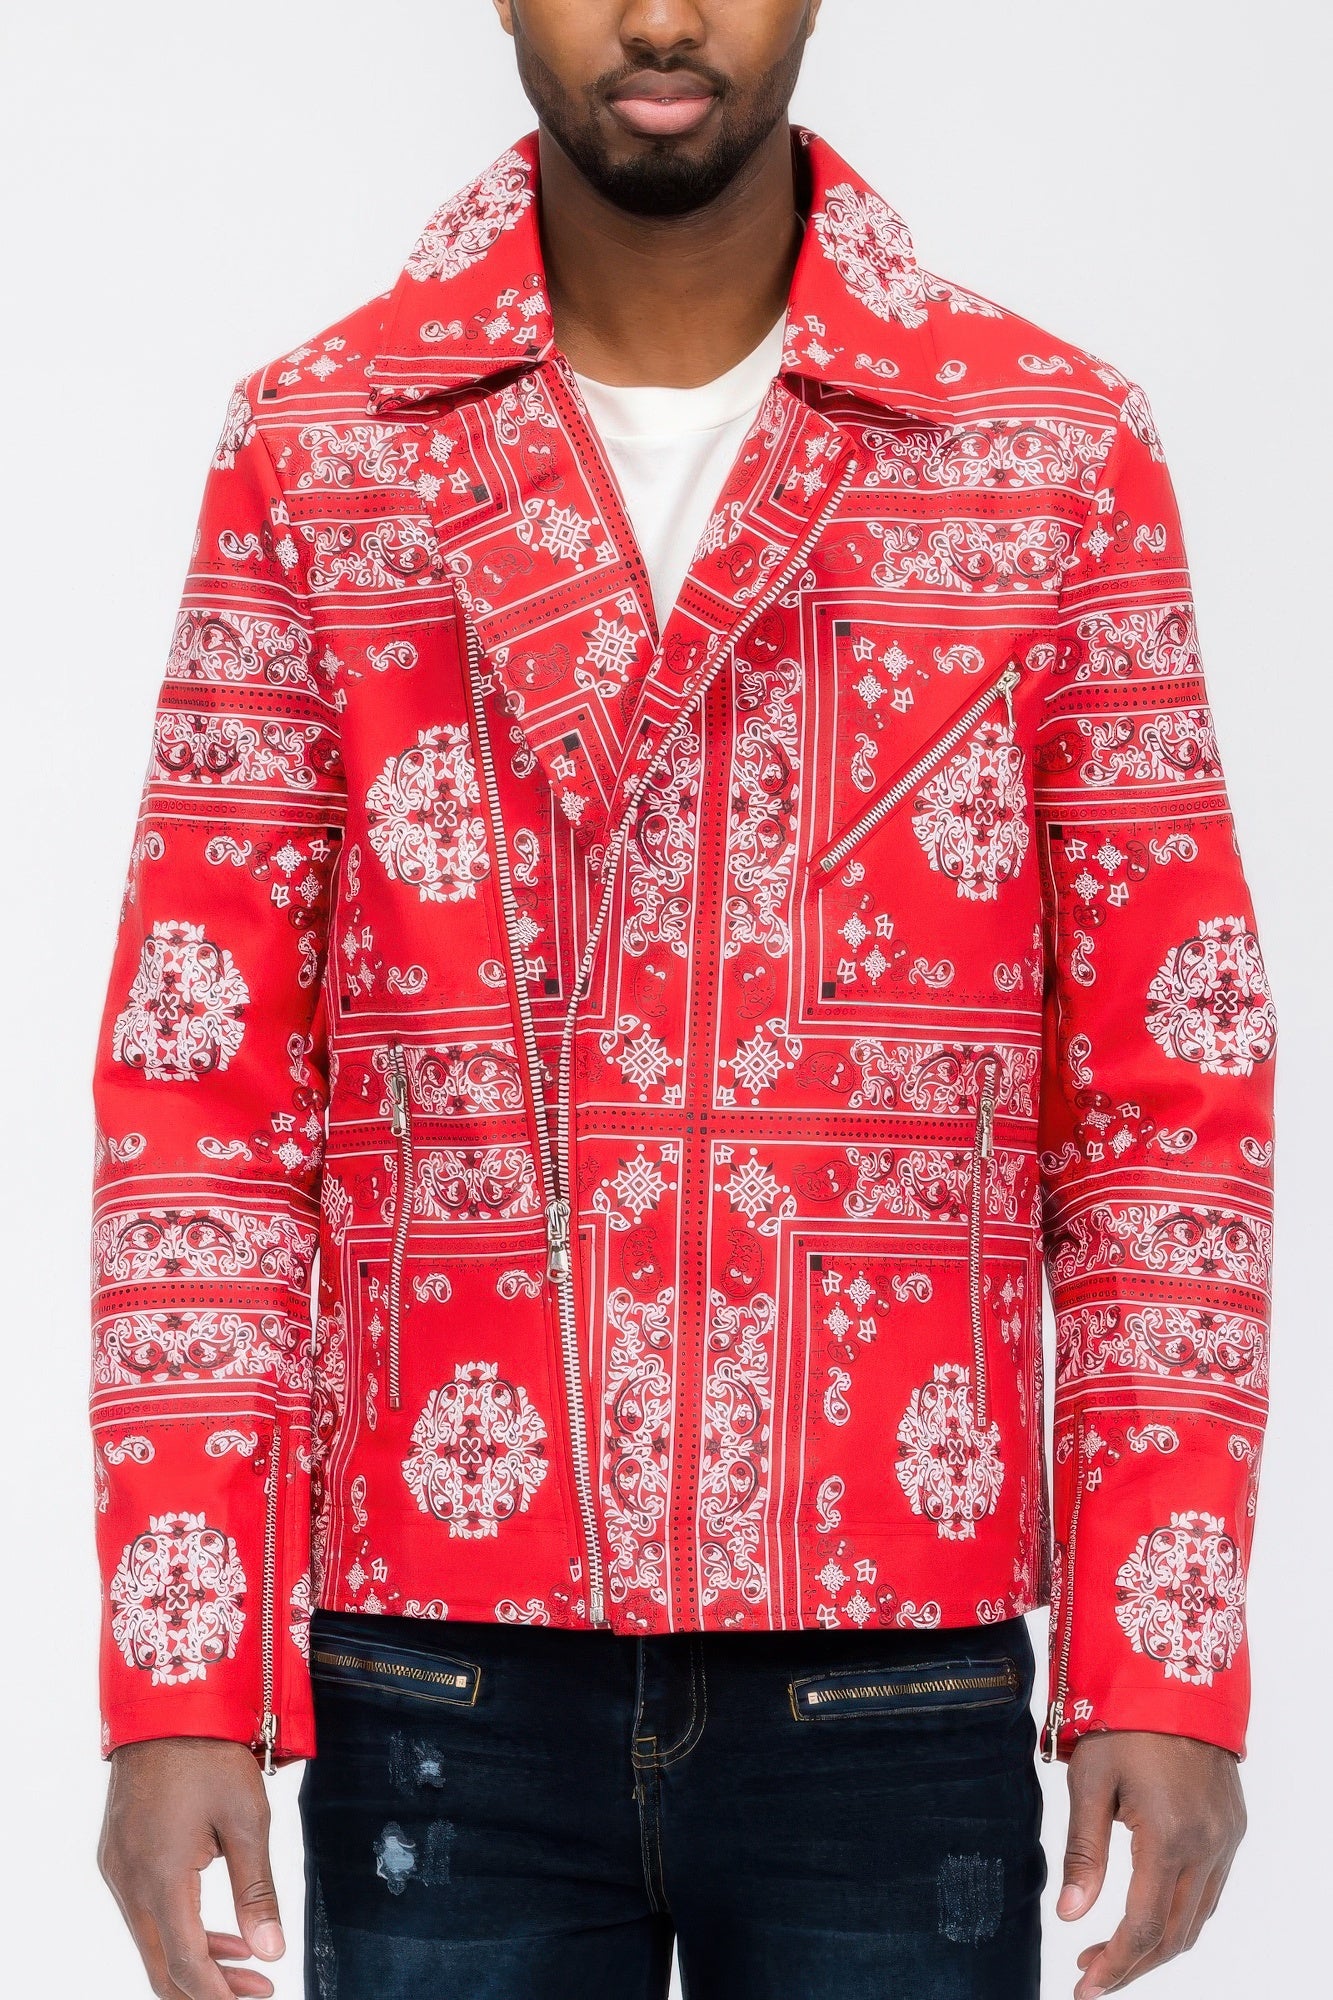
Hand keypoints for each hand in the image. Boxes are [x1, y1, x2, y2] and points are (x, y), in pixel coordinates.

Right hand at [98, 1737, 285, 1998]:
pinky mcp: (119, 1854)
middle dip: (208, 1988)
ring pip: (153, 1940)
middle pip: (161, 1965)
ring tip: (249, 1963)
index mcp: (159, 1878)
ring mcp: (117, 1869)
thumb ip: (256, 1891)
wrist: (167, 1706)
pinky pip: (145, 1911)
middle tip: (257, 1990)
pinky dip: (180, 1928)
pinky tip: (219, 1928)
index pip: (185, 1963)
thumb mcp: (246, 1820)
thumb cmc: (210, 1755)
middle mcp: (128, 1882)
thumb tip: (272, 1951)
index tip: (258, 1996)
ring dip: (197, 1959)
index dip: (218, 1994)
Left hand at [1057, 1730, 1244, 1996]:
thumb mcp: (1091, 1781)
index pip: (1142, 1927)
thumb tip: (1070, 1915)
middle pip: (1173, 1935)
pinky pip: (1209, 1891)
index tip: (1085, 1987)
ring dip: (1156, 1945)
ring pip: (1196, 1918)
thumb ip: (1084, 1852)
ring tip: (1111, 1952)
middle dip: (1132, 1965)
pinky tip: (1148, 1914)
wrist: (1175, 1677)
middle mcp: (1207, 1846)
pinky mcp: (1232, 1827)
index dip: (1114, 1965)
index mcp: (1169, 1837)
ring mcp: (1226, 1839)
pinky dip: (1179, 1916)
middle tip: (1092, 1976)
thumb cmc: (1123, 1722)